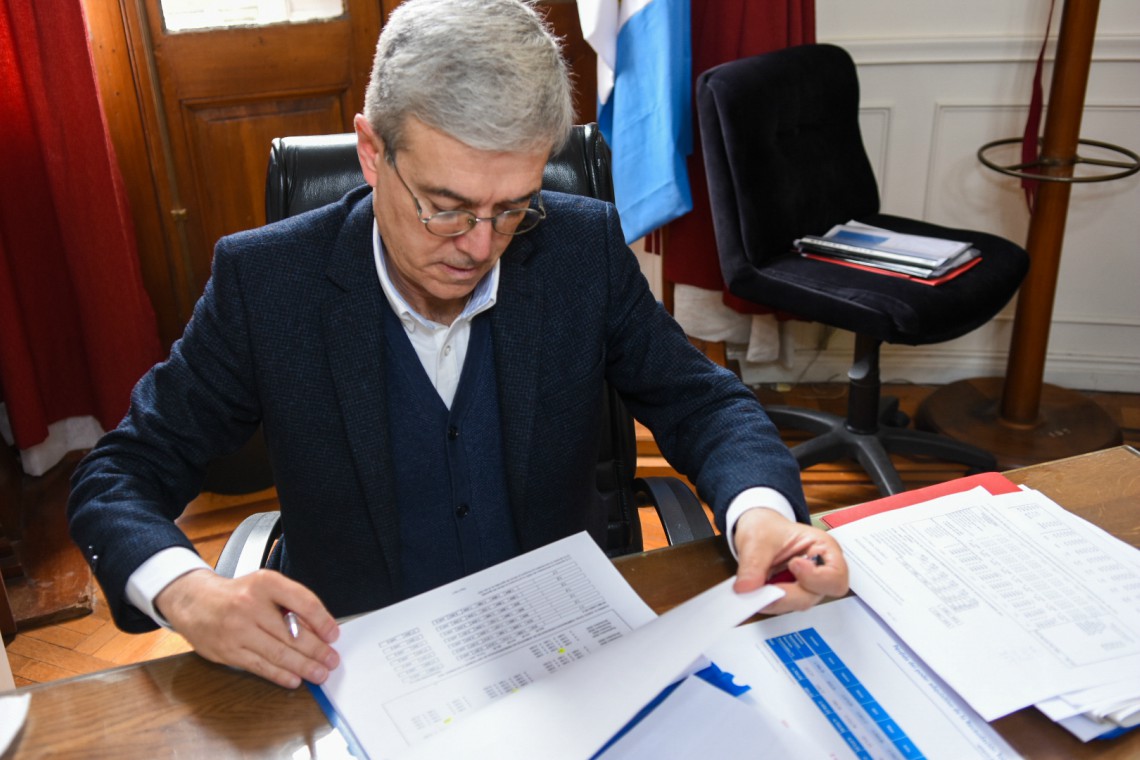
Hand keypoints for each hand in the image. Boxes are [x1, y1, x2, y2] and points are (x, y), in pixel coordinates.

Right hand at [155, 568, 339, 688]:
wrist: (194, 602)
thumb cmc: (237, 595)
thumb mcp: (265, 586)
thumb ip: (290, 603)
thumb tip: (319, 629)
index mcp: (265, 583)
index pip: (303, 602)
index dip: (323, 621)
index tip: (334, 635)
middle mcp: (250, 605)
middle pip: (292, 632)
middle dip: (317, 650)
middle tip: (331, 660)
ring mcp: (237, 629)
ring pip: (278, 653)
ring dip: (303, 666)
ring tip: (320, 673)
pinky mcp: (228, 651)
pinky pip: (260, 666)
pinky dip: (280, 675)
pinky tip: (295, 679)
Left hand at [731, 507, 848, 614]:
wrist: (757, 530)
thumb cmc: (766, 527)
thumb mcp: (757, 538)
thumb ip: (753, 564)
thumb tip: (747, 588)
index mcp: (823, 548)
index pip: (836, 577)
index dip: (817, 578)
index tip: (794, 565)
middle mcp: (820, 570)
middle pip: (815, 595)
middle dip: (787, 594)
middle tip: (764, 586)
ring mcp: (807, 585)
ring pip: (798, 603)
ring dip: (775, 599)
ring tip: (757, 585)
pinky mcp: (793, 594)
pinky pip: (784, 605)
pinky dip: (769, 601)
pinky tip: (758, 590)